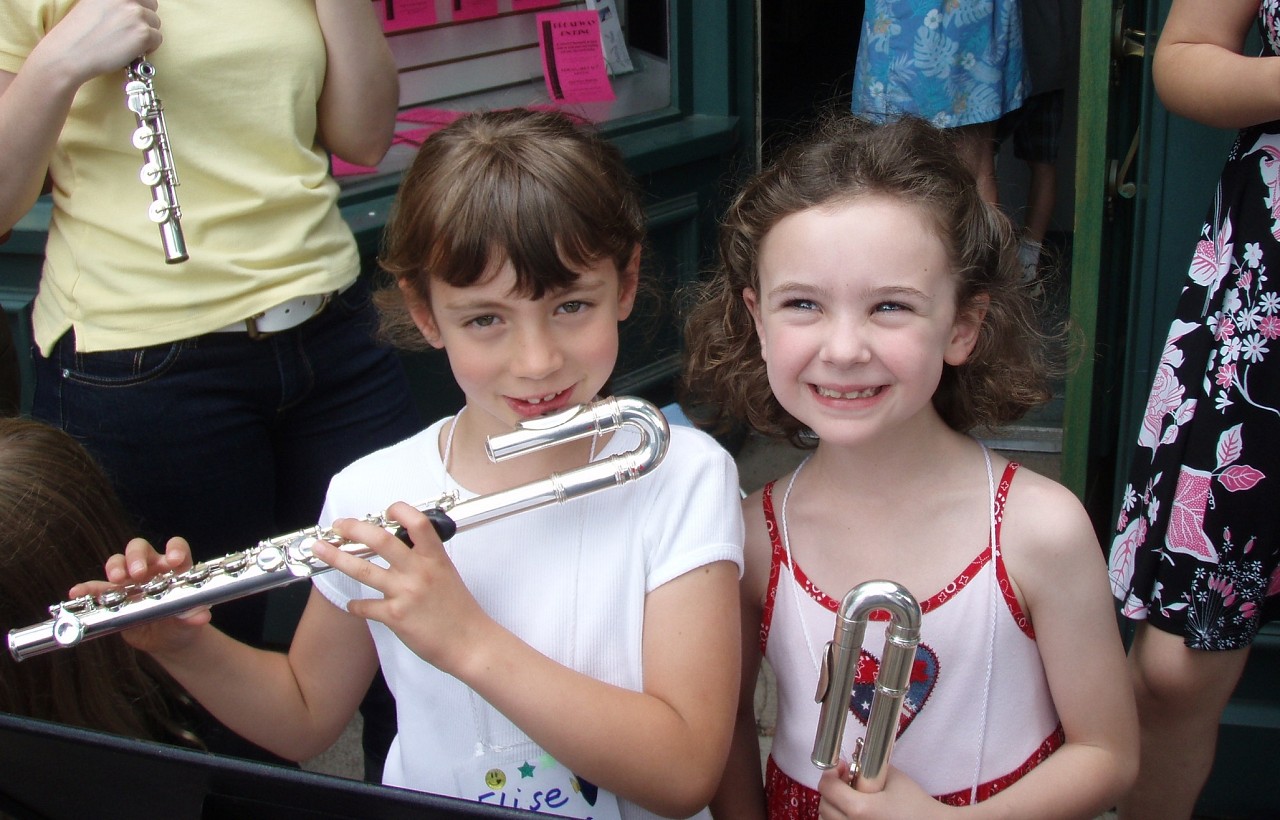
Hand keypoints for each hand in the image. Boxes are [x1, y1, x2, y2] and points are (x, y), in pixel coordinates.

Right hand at [34, 0, 161, 85]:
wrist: (69, 53)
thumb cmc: (77, 33)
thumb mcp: (92, 3)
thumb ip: (114, 2)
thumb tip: (132, 5)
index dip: (138, 5)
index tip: (130, 17)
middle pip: (151, 4)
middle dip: (144, 18)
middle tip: (127, 31)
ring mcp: (136, 13)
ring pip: (155, 23)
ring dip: (145, 33)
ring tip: (125, 42)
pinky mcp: (143, 32)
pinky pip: (157, 39)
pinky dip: (148, 47)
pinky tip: (129, 50)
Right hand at [67, 535, 210, 654]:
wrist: (167, 640)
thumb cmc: (182, 622)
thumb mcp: (189, 622)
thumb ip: (193, 616)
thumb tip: (201, 616)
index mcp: (175, 569)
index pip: (176, 548)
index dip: (175, 549)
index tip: (173, 560)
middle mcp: (151, 569)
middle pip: (141, 549)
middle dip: (137, 557)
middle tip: (137, 573)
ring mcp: (130, 581)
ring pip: (119, 563)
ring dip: (115, 567)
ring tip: (116, 579)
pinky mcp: (113, 595)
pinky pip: (97, 588)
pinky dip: (87, 588)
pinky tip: (78, 592)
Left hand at [312, 502, 492, 674]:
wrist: (470, 643)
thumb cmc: (461, 611)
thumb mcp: (447, 575)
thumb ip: (425, 560)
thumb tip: (403, 549)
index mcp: (435, 558)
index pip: (416, 522)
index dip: (398, 510)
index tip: (386, 511)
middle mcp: (418, 572)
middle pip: (380, 540)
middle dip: (354, 528)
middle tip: (339, 525)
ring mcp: (405, 593)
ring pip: (363, 569)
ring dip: (336, 557)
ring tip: (321, 549)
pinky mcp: (395, 617)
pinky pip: (364, 606)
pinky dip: (355, 604)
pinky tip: (353, 604)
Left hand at [817, 761, 940, 819]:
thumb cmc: (918, 806)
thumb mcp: (895, 778)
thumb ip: (872, 768)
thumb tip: (856, 763)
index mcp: (860, 809)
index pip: (827, 788)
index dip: (830, 773)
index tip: (842, 767)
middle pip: (824, 806)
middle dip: (831, 790)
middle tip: (846, 780)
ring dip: (833, 808)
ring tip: (850, 798)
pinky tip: (854, 813)